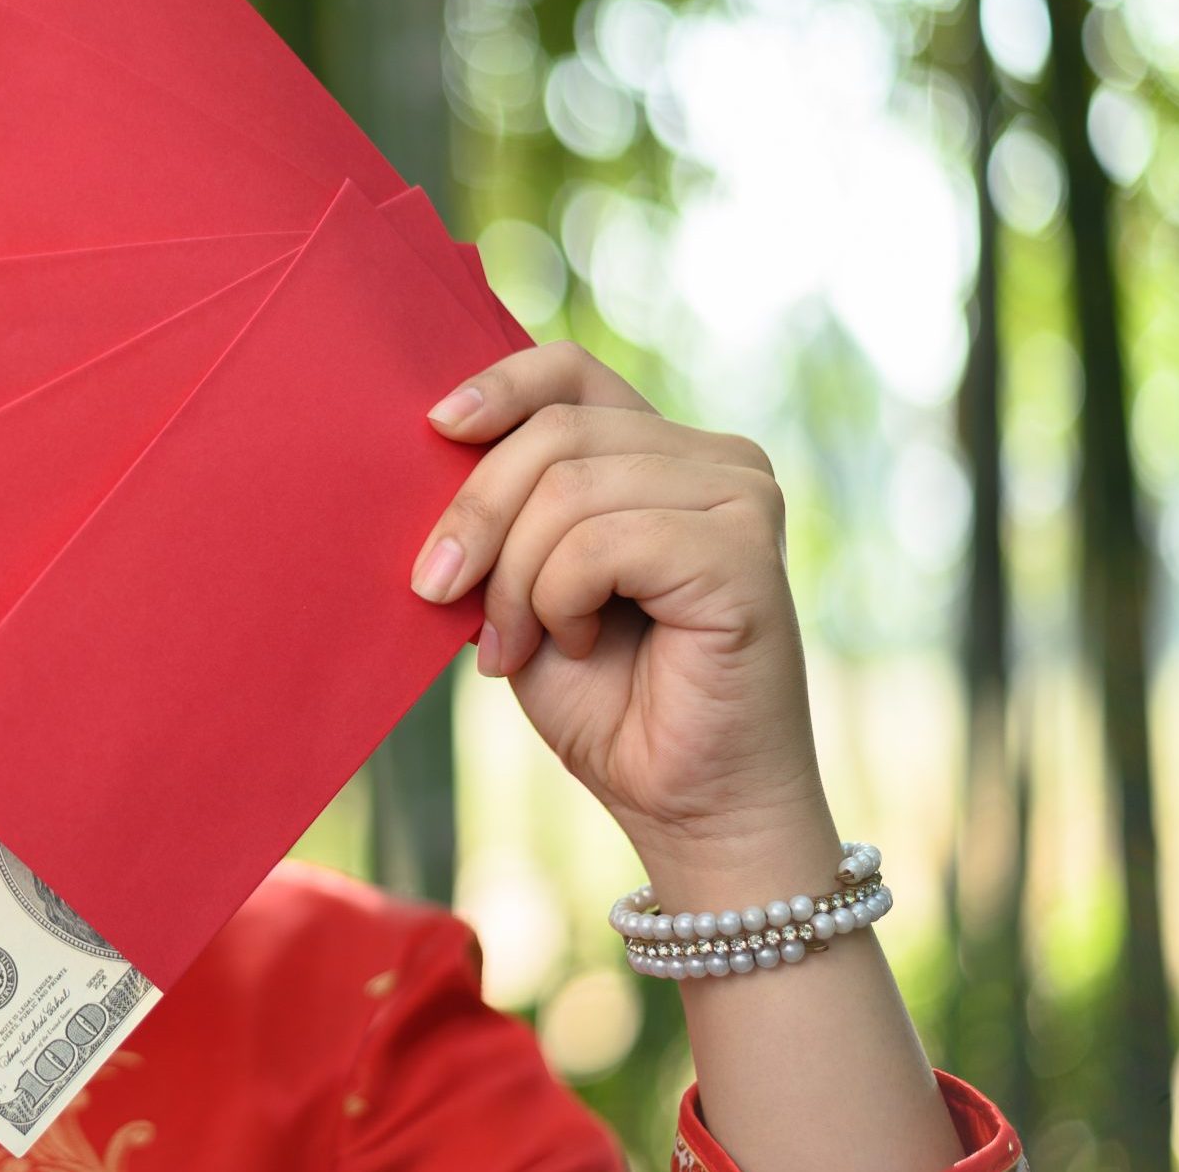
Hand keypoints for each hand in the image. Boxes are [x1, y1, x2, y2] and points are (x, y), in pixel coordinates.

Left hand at [407, 341, 828, 859]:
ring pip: (567, 488)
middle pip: (553, 432)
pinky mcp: (745, 552)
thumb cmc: (607, 701)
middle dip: (477, 518)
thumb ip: (507, 510)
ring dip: (514, 579)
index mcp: (666, 453)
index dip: (497, 387)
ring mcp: (741, 499)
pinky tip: (578, 644)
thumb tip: (435, 437)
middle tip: (440, 595)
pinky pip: (601, 542)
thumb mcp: (527, 585)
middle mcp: (719, 460)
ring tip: (519, 643)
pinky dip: (560, 600)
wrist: (684, 806)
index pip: (571, 371)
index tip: (433, 428)